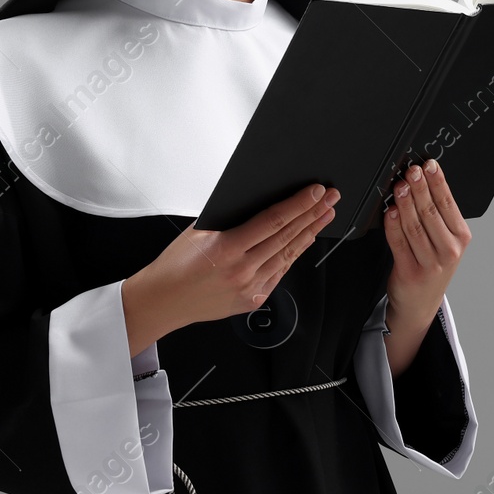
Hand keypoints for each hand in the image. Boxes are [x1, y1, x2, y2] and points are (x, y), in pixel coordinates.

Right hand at [123, 184, 338, 352]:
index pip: (273, 221)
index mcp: (227, 248)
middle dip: (313, 214)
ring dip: (309, 233)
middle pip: (287, 236)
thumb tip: (258, 200)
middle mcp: (242, 270)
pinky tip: (304, 241)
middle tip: (331, 198)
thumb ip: (229, 217)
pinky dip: (292, 255)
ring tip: (325, 216)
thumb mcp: (199, 232)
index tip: (315, 191)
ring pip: (288, 255)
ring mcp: (249, 288)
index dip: (298, 204)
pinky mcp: (252, 300)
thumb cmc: (175, 265)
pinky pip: (279, 274)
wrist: (163, 301)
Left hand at [383, 159, 470, 318]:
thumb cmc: (433, 266)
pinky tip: (390, 211)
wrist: (421, 303)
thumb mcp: (445, 242)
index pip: (448, 204)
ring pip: (414, 226)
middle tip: (411, 171)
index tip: (428, 165)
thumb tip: (424, 181)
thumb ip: (438, 216)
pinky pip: (399, 242)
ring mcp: (430, 263)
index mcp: (461, 238)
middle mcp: (449, 250)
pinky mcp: (410, 272)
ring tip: (399, 186)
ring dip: (405, 203)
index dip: (437, 182)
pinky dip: (393, 224)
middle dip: (419, 188)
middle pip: (431, 212)